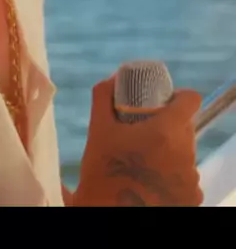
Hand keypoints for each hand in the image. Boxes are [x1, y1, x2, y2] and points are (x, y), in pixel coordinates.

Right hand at [72, 75, 202, 206]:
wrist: (107, 212)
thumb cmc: (103, 172)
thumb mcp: (98, 130)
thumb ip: (104, 97)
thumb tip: (114, 78)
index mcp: (164, 132)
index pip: (191, 100)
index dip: (178, 97)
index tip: (163, 103)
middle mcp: (184, 154)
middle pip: (186, 127)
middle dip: (169, 126)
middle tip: (146, 133)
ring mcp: (190, 178)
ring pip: (185, 151)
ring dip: (171, 150)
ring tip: (146, 159)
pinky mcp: (192, 197)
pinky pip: (186, 175)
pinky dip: (173, 174)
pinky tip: (153, 179)